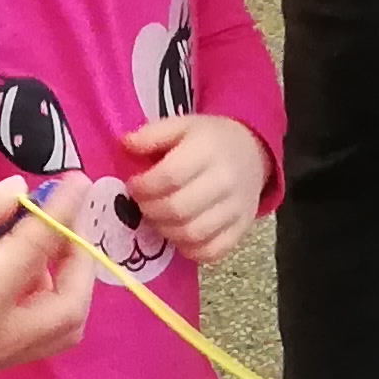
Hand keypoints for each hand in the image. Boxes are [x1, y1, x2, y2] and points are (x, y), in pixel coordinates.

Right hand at [0, 179, 93, 372]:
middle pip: (71, 305)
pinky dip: (51, 302)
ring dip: (69, 284)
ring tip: (46, 242)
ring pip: (64, 327)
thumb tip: (20, 192)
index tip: (78, 179)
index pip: (36, 250)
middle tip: (67, 218)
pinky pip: (44, 335)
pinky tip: (26, 271)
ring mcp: (0, 359)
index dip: (61, 211)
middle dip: (79, 258)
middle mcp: (0, 341)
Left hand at [118, 112, 269, 265]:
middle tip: (143, 205)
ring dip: (166, 231)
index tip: (133, 186)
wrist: (252, 154)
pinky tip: (179, 236)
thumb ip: (152, 134)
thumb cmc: (209, 140)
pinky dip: (190, 250)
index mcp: (208, 150)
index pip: (170, 176)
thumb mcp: (182, 126)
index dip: (144, 186)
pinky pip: (212, 252)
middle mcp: (225, 181)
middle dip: (151, 210)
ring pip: (193, 234)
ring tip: (158, 219)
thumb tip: (126, 145)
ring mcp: (236, 209)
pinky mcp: (241, 230)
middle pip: (179, 208)